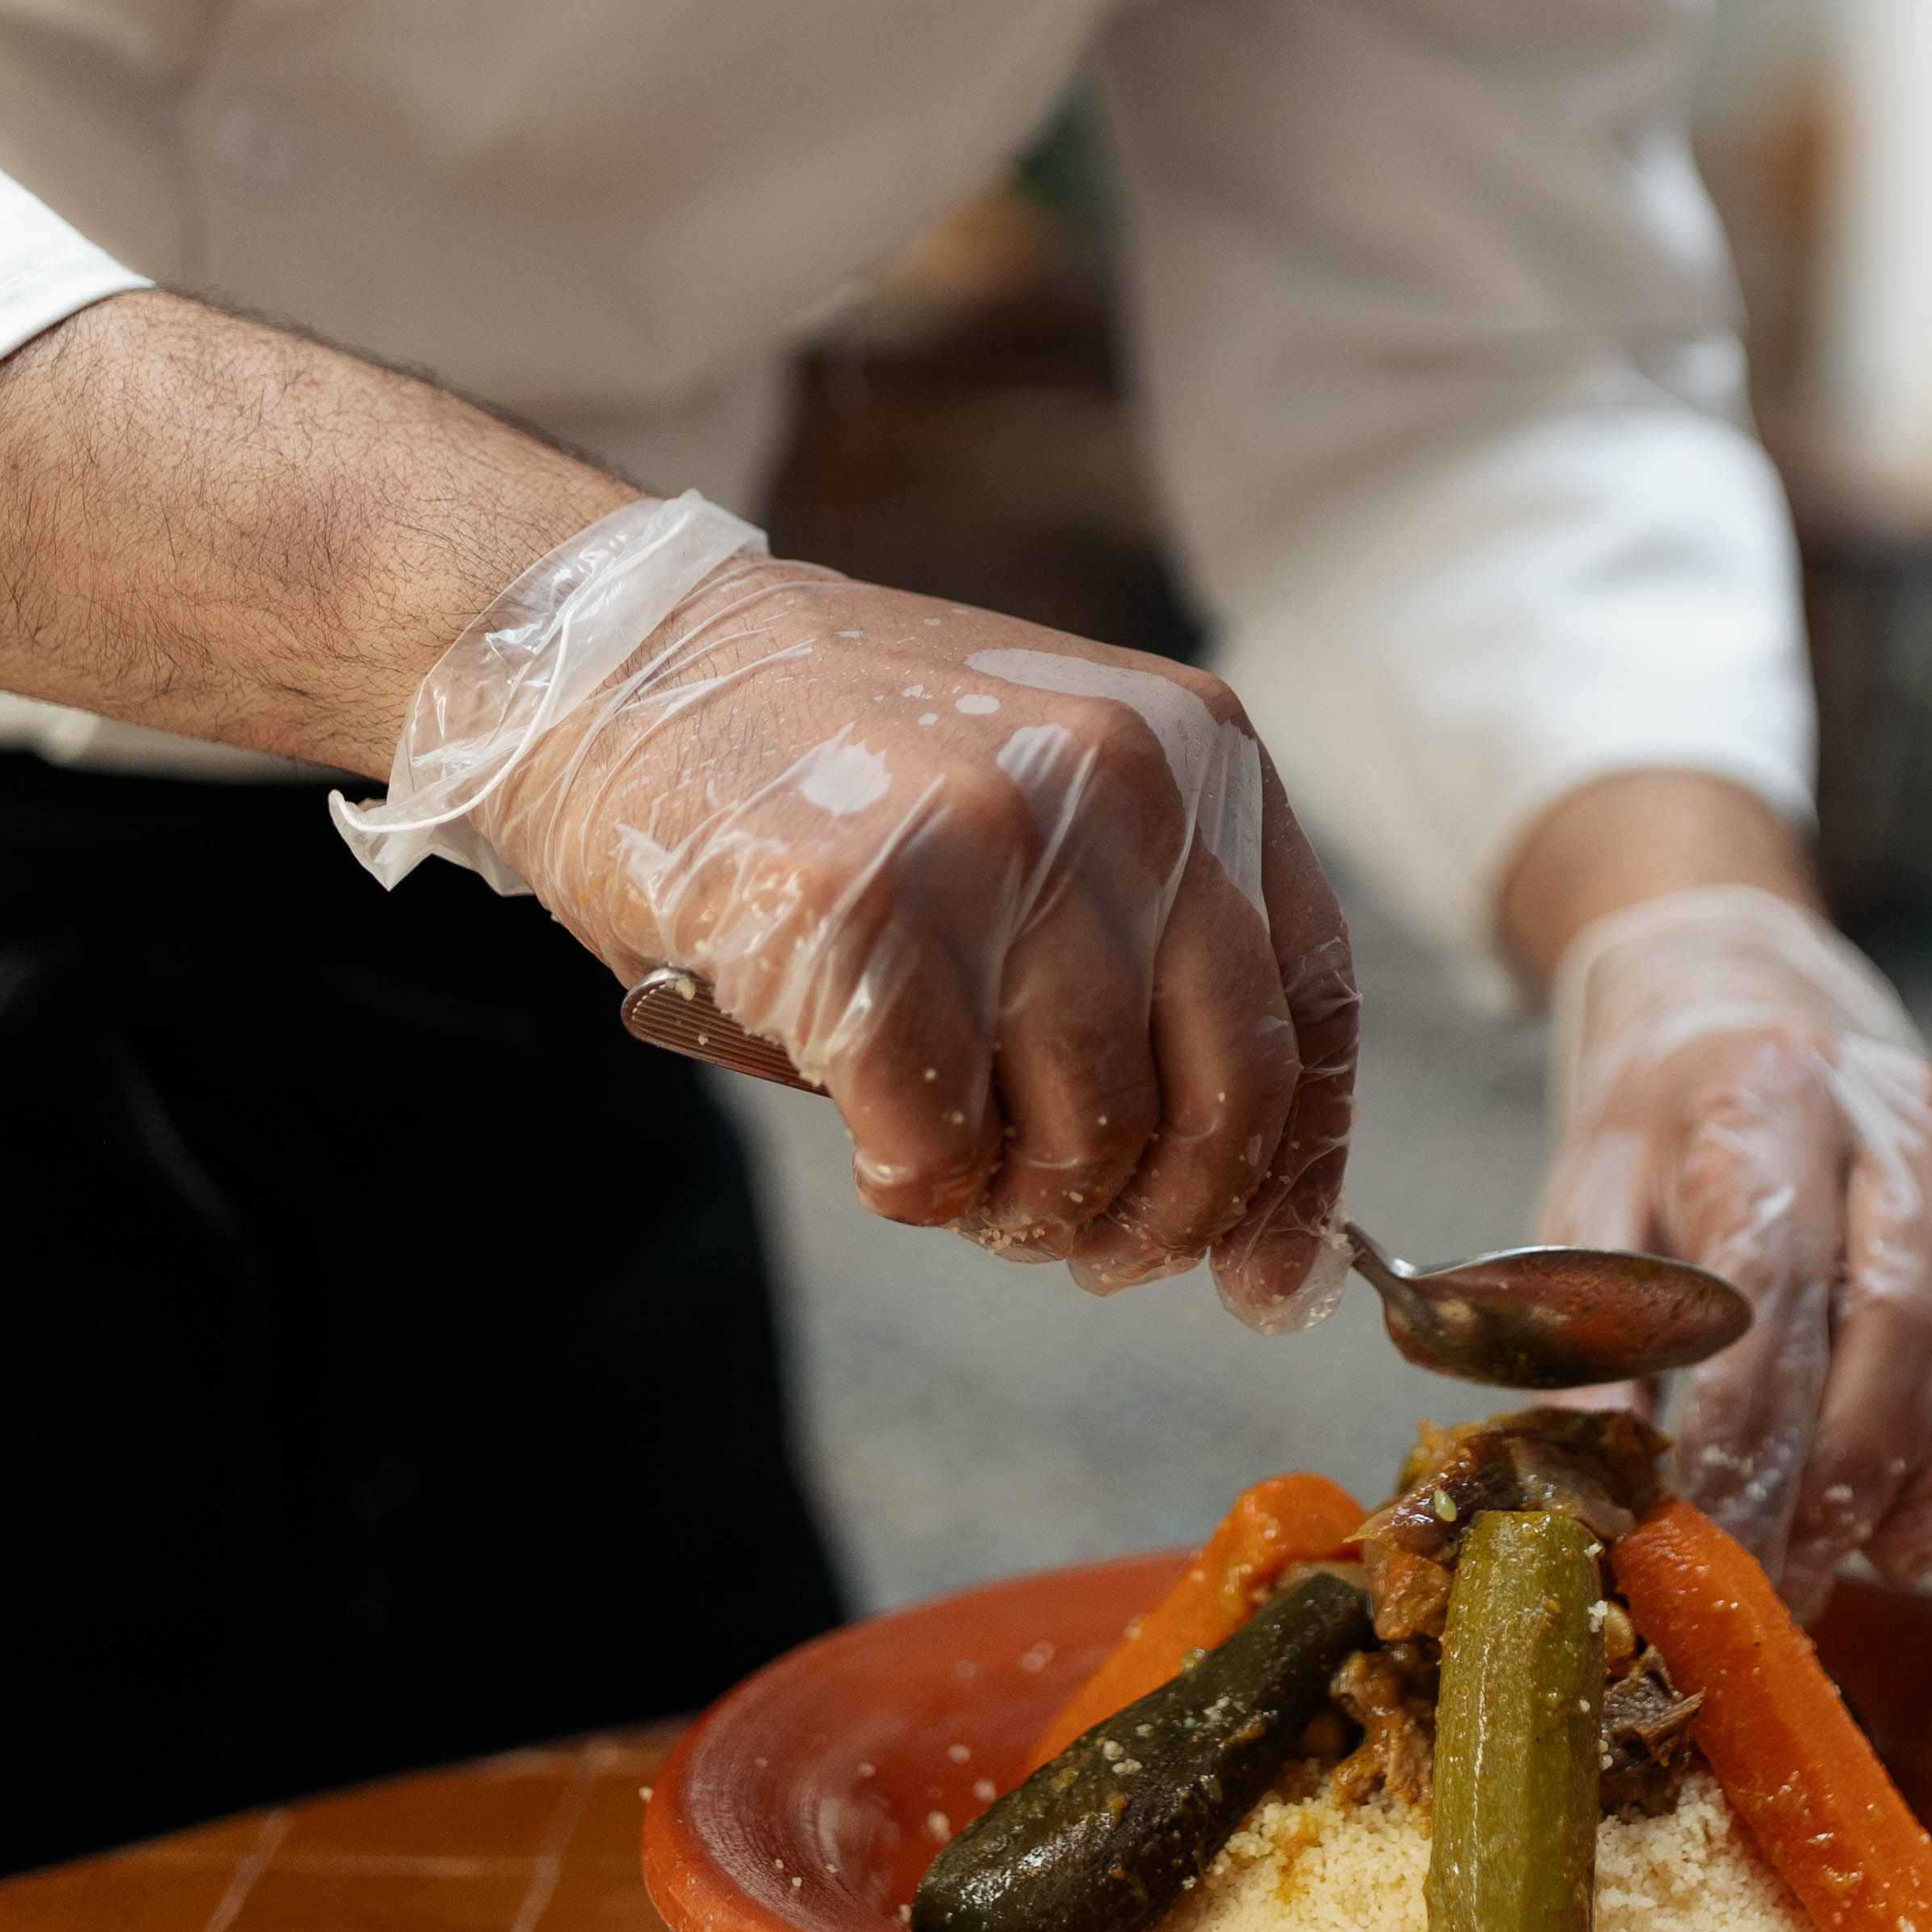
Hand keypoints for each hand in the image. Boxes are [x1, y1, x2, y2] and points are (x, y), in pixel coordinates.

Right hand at [339, 497, 1354, 1327]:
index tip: (1265, 1276)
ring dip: (1023, 1210)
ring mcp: (998, 843)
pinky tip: (879, 1155)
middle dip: (1156, 1217)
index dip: (1297, 1166)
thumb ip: (1144, 940)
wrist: (620, 655)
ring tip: (963, 1184)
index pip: (1311, 1003)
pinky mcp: (864, 915)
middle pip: (1221, 1092)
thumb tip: (1237, 1200)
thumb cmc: (830, 758)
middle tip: (1076, 1246)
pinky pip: (937, 1146)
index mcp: (1199, 751)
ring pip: (1086, 1135)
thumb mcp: (1045, 792)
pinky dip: (914, 1190)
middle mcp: (1128, 785)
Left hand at [1532, 886, 1931, 1609]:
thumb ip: (1583, 1331)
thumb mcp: (1583, 1204)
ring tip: (1895, 1552)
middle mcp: (1899, 1114)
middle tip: (1793, 1583)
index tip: (1718, 1547)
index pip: (1775, 1275)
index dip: (1752, 1429)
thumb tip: (1585, 1479)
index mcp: (1762, 1094)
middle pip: (1904, 1311)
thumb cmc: (1665, 1136)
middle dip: (1848, 1476)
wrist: (1748, 1014)